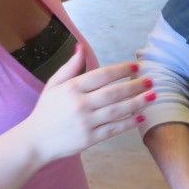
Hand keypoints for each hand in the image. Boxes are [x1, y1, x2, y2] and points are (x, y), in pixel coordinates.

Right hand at [23, 44, 154, 162]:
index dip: (121, 70)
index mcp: (72, 88)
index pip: (102, 75)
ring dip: (137, 103)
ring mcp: (86, 123)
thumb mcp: (53, 85)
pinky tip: (141, 116)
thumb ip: (70, 66)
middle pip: (114, 93)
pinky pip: (113, 129)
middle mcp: (80, 104)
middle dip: (135, 85)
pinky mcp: (90, 139)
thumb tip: (81, 47)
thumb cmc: (46, 111)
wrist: (35, 141)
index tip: (135, 67)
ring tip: (152, 96)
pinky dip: (128, 123)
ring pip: (117, 111)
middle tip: (151, 81)